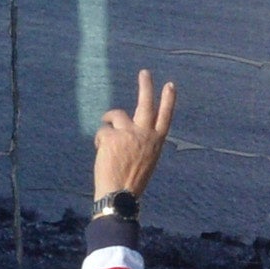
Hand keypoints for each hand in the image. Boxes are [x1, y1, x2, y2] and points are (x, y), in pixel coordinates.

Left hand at [94, 71, 176, 202]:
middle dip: (146, 86)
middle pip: (146, 103)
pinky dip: (99, 141)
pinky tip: (101, 154)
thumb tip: (128, 128)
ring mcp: (128, 133)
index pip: (165, 116)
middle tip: (145, 73)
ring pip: (115, 115)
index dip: (168, 100)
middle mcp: (145, 134)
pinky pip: (102, 131)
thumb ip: (141, 142)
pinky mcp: (111, 136)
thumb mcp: (146, 160)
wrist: (119, 196)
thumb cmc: (131, 182)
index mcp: (157, 142)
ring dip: (108, 121)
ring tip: (106, 133)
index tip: (170, 85)